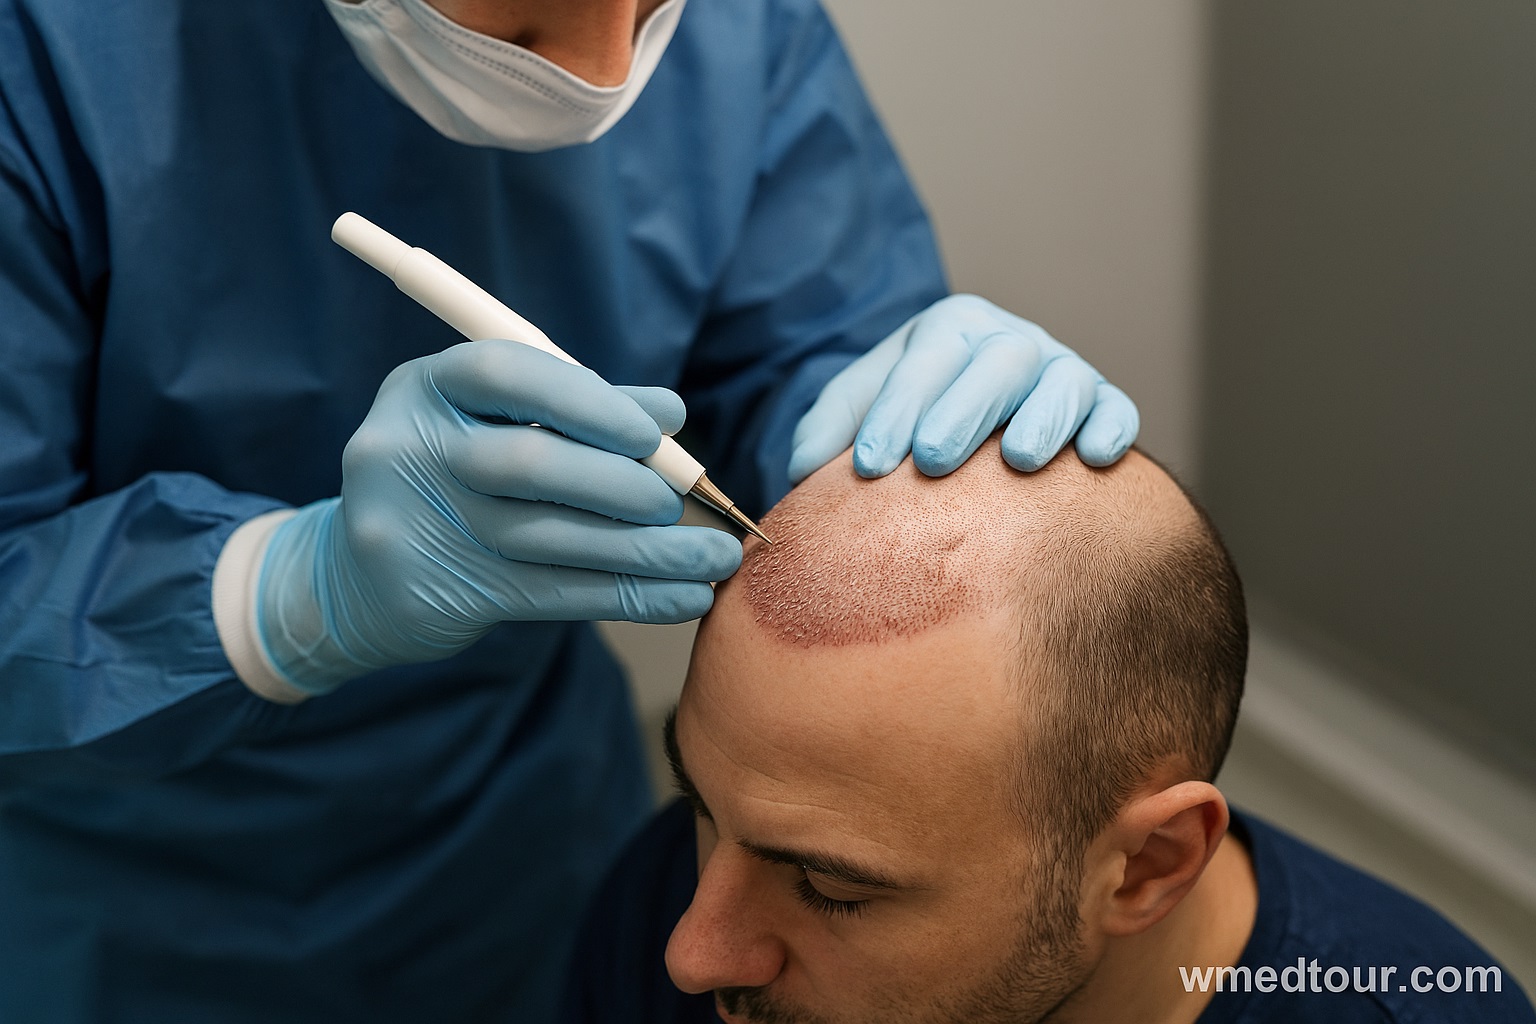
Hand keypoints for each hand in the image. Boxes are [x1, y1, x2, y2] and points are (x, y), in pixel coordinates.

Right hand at [256, 340, 741, 694]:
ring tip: (712, 561)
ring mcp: (415, 527)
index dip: (588, 400)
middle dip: (617, 484)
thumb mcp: (497, 424)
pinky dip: (630, 596)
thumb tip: (671, 414)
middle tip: (672, 504)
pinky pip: (555, 595)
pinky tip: (683, 599)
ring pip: (549, 539)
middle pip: (526, 461)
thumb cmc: (453, 477)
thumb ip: (582, 409)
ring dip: (646, 554)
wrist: (357, 579)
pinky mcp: (442, 594)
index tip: (652, 434)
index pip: (505, 372)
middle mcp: (407, 449)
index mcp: (425, 388)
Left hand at [787, 294, 1137, 481]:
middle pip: (997, 361)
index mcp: (948, 331)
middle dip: (964, 409)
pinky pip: (1116, 409)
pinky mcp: (1102, 404)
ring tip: (1018, 460)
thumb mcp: (860, 414)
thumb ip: (828, 433)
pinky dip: (1111, 427)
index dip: (897, 409)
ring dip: (1044, 417)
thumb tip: (805, 471)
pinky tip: (1095, 458)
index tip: (871, 466)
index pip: (926, 360)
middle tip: (932, 461)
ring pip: (1064, 380)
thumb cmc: (910, 423)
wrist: (967, 431)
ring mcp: (1061, 370)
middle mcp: (1009, 341)